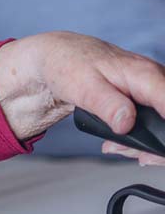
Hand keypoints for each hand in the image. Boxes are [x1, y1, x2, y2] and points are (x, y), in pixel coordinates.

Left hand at [0, 32, 164, 164]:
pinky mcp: (146, 99)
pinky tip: (120, 143)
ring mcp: (152, 90)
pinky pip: (154, 122)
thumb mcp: (83, 86)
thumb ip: (107, 104)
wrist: (58, 58)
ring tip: (117, 148)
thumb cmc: (68, 65)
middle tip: (136, 156)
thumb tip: (127, 123)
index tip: (157, 149)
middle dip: (158, 144)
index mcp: (145, 74)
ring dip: (148, 144)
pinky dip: (140, 138)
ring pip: (163, 124)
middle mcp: (156, 80)